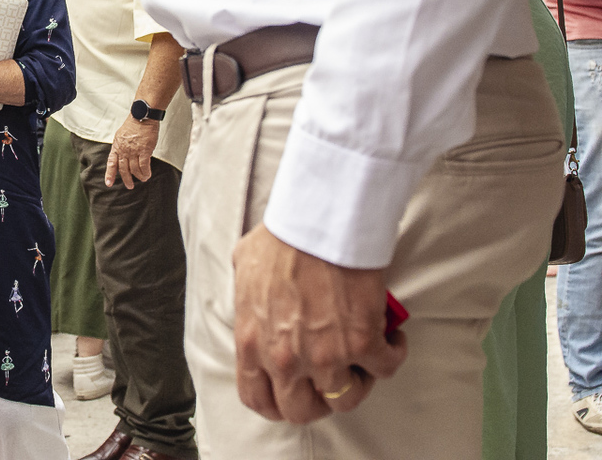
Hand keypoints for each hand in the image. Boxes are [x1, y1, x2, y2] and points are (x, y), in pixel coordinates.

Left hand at [105, 115, 157, 188]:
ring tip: (143, 179)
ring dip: (139, 176)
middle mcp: (124, 150)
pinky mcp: (144, 150)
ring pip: (134, 169)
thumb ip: (121, 147)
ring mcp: (133, 151)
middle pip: (123, 169)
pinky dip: (145, 172)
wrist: (142, 116)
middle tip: (129, 186)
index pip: (111, 163)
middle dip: (126, 179)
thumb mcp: (121, 136)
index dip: (110, 174)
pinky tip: (147, 175)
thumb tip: (122, 156)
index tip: (108, 183)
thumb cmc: (133, 125)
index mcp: (117, 146)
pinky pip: (144, 166)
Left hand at [231, 225, 407, 423]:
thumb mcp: (243, 271)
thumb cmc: (281, 238)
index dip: (278, 403)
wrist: (317, 223)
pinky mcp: (362, 343)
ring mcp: (324, 356)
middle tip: (332, 377)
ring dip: (359, 379)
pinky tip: (391, 337)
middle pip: (303, 411)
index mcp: (253, 342)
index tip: (294, 394)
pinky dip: (392, 355)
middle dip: (319, 399)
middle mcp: (286, 358)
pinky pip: (385, 368)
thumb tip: (254, 303)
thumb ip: (248, 302)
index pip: (258, 399)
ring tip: (363, 357)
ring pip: (346, 398)